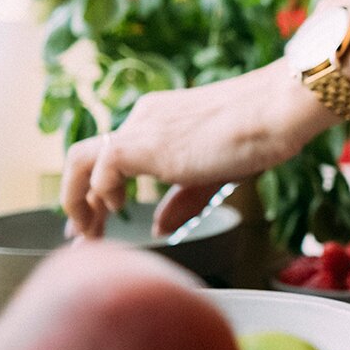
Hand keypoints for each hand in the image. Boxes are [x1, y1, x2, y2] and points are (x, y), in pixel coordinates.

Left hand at [61, 61, 337, 238]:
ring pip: (79, 161)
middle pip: (90, 160)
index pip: (115, 156)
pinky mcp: (139, 144)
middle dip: (80, 201)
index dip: (101, 190)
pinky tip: (115, 211)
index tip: (102, 217)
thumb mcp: (214, 174)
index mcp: (160, 120)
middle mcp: (143, 120)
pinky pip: (96, 170)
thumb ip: (183, 199)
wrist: (273, 113)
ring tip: (86, 234)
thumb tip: (159, 227)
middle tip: (83, 236)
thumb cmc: (258, 135)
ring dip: (76, 200)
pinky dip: (95, 195)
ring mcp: (139, 129)